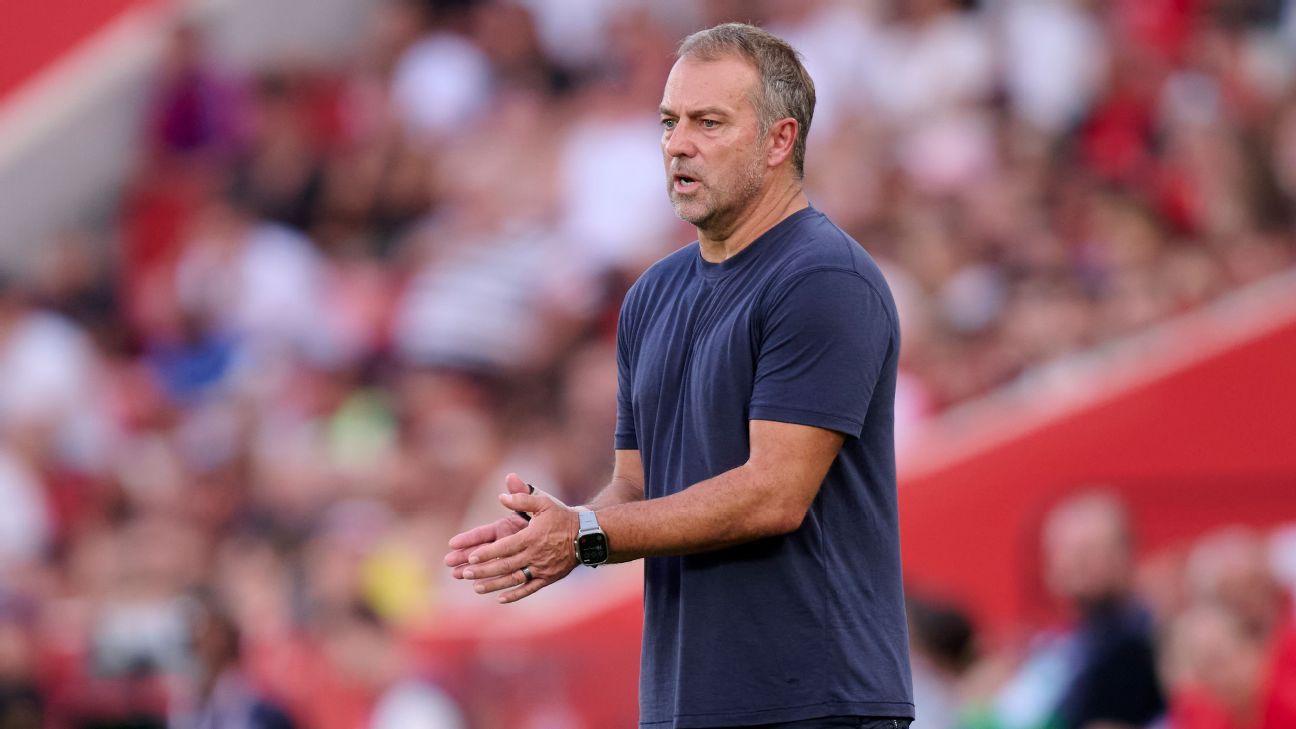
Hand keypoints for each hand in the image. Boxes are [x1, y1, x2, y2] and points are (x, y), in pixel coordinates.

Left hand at [457, 479, 580, 603]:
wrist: (586, 535)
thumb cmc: (562, 516)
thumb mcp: (544, 502)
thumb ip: (522, 497)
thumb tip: (502, 496)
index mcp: (531, 536)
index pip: (504, 547)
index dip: (487, 553)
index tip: (470, 557)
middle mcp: (535, 555)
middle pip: (505, 565)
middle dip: (484, 570)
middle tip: (464, 573)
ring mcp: (542, 568)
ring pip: (514, 579)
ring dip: (494, 584)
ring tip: (476, 588)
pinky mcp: (548, 578)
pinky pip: (530, 588)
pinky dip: (515, 594)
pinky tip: (500, 599)